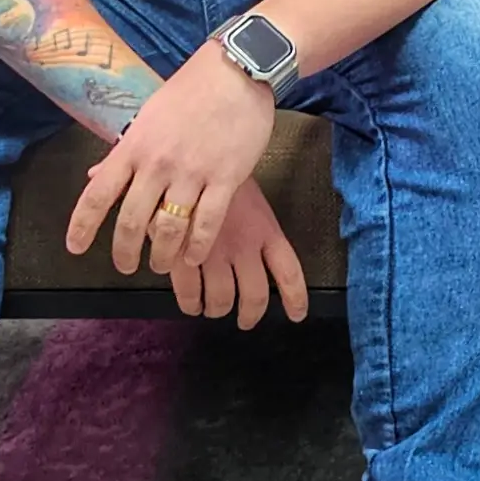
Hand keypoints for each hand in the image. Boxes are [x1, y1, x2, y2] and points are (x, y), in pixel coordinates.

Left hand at [65, 39, 277, 276]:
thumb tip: (96, 177)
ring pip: (168, 229)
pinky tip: (194, 257)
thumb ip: (125, 150)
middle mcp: (157, 163)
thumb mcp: (149, 115)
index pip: (98, 195)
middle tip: (125, 266)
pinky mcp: (225, 178)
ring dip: (162, 256)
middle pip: (131, 221)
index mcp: (134, 146)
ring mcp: (192, 172)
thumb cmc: (192, 89)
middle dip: (124, 252)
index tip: (75, 248)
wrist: (237, 69)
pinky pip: (207, 224)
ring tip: (162, 265)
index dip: (82, 226)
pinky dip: (197, 247)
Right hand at [170, 177, 308, 328]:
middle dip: (250, 314)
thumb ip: (255, 226)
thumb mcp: (247, 194)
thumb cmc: (216, 172)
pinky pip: (190, 295)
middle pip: (255, 295)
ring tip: (212, 308)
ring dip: (217, 309)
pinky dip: (191, 304)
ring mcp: (213, 254)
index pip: (289, 272)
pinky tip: (190, 302)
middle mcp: (244, 246)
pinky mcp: (183, 258)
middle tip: (245, 320)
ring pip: (221, 301)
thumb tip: (258, 254)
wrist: (182, 159)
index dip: (295, 298)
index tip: (297, 315)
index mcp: (265, 229)